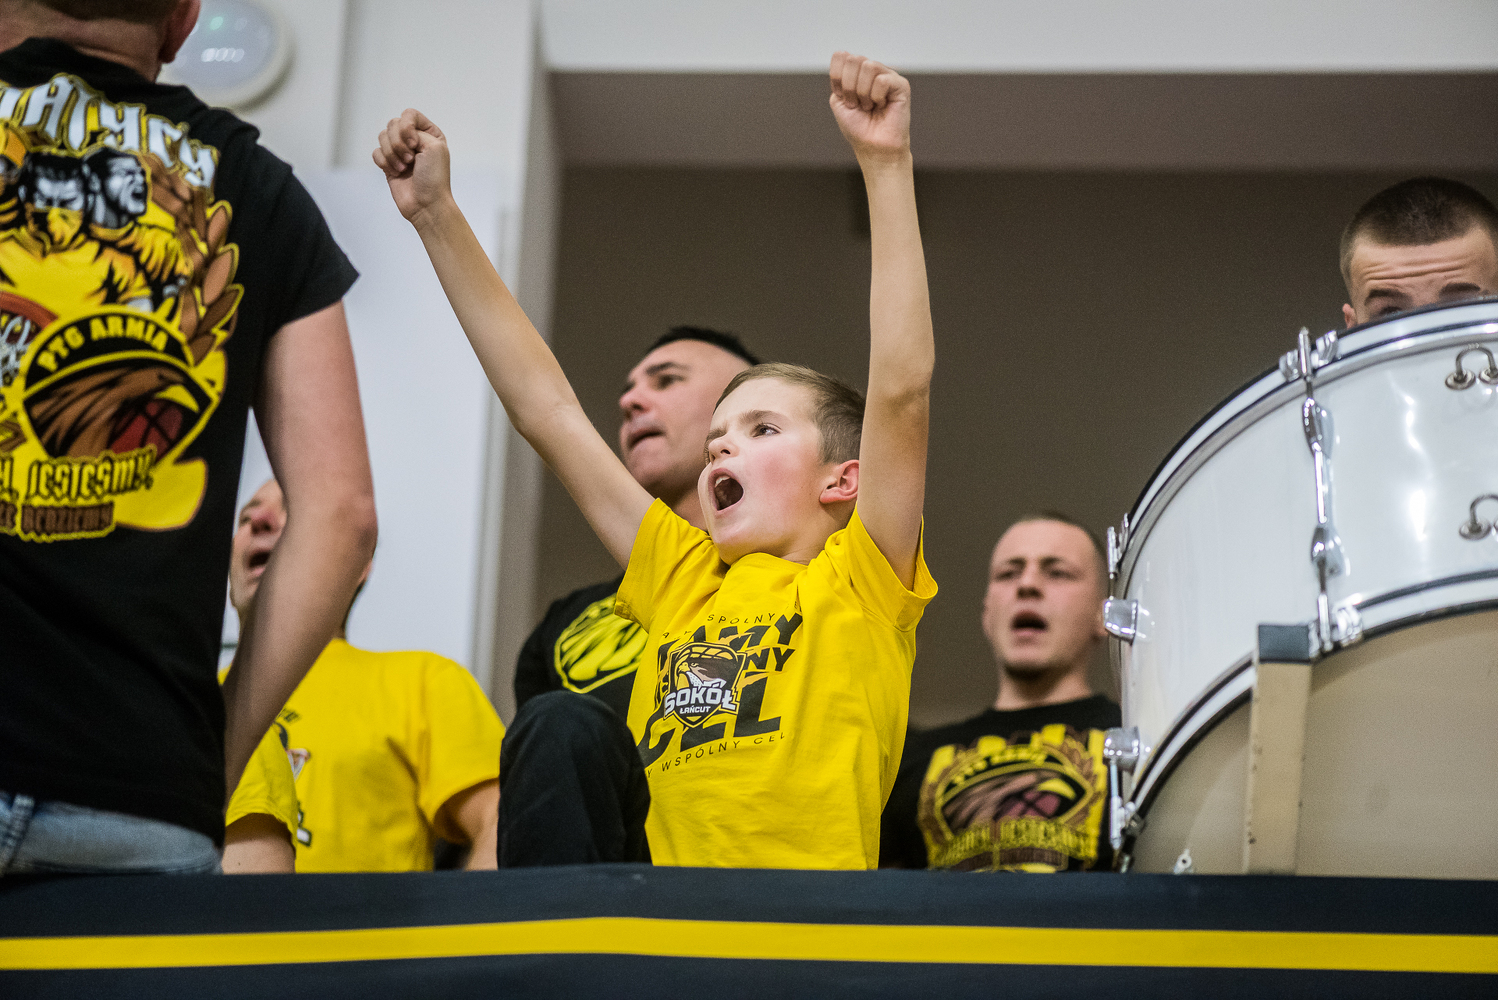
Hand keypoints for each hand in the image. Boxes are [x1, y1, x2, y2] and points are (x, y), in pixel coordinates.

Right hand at [373, 109, 451, 224]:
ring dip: (392, 154)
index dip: (407, 126)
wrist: (426, 204)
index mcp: (429, 133)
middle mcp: (414, 140)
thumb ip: (415, 130)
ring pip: (382, 137)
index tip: (414, 144)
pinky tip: (396, 173)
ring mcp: (400, 151)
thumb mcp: (434, 146)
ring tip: (404, 168)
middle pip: (393, 124)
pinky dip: (384, 162)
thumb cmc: (434, 178)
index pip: (409, 114)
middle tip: (410, 159)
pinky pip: (376, 152)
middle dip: (399, 142)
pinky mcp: (389, 163)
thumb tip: (397, 133)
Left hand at [828, 52, 910, 162]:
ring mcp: (888, 75)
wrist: (873, 147)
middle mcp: (872, 70)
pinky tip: (882, 106)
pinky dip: (876, 97)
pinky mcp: (901, 84)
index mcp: (856, 72)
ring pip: (868, 66)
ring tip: (869, 105)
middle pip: (853, 59)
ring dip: (863, 92)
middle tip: (857, 104)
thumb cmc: (858, 127)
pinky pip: (882, 81)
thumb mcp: (838, 101)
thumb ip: (838, 76)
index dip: (837, 79)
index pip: (841, 56)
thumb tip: (847, 55)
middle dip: (849, 87)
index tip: (844, 98)